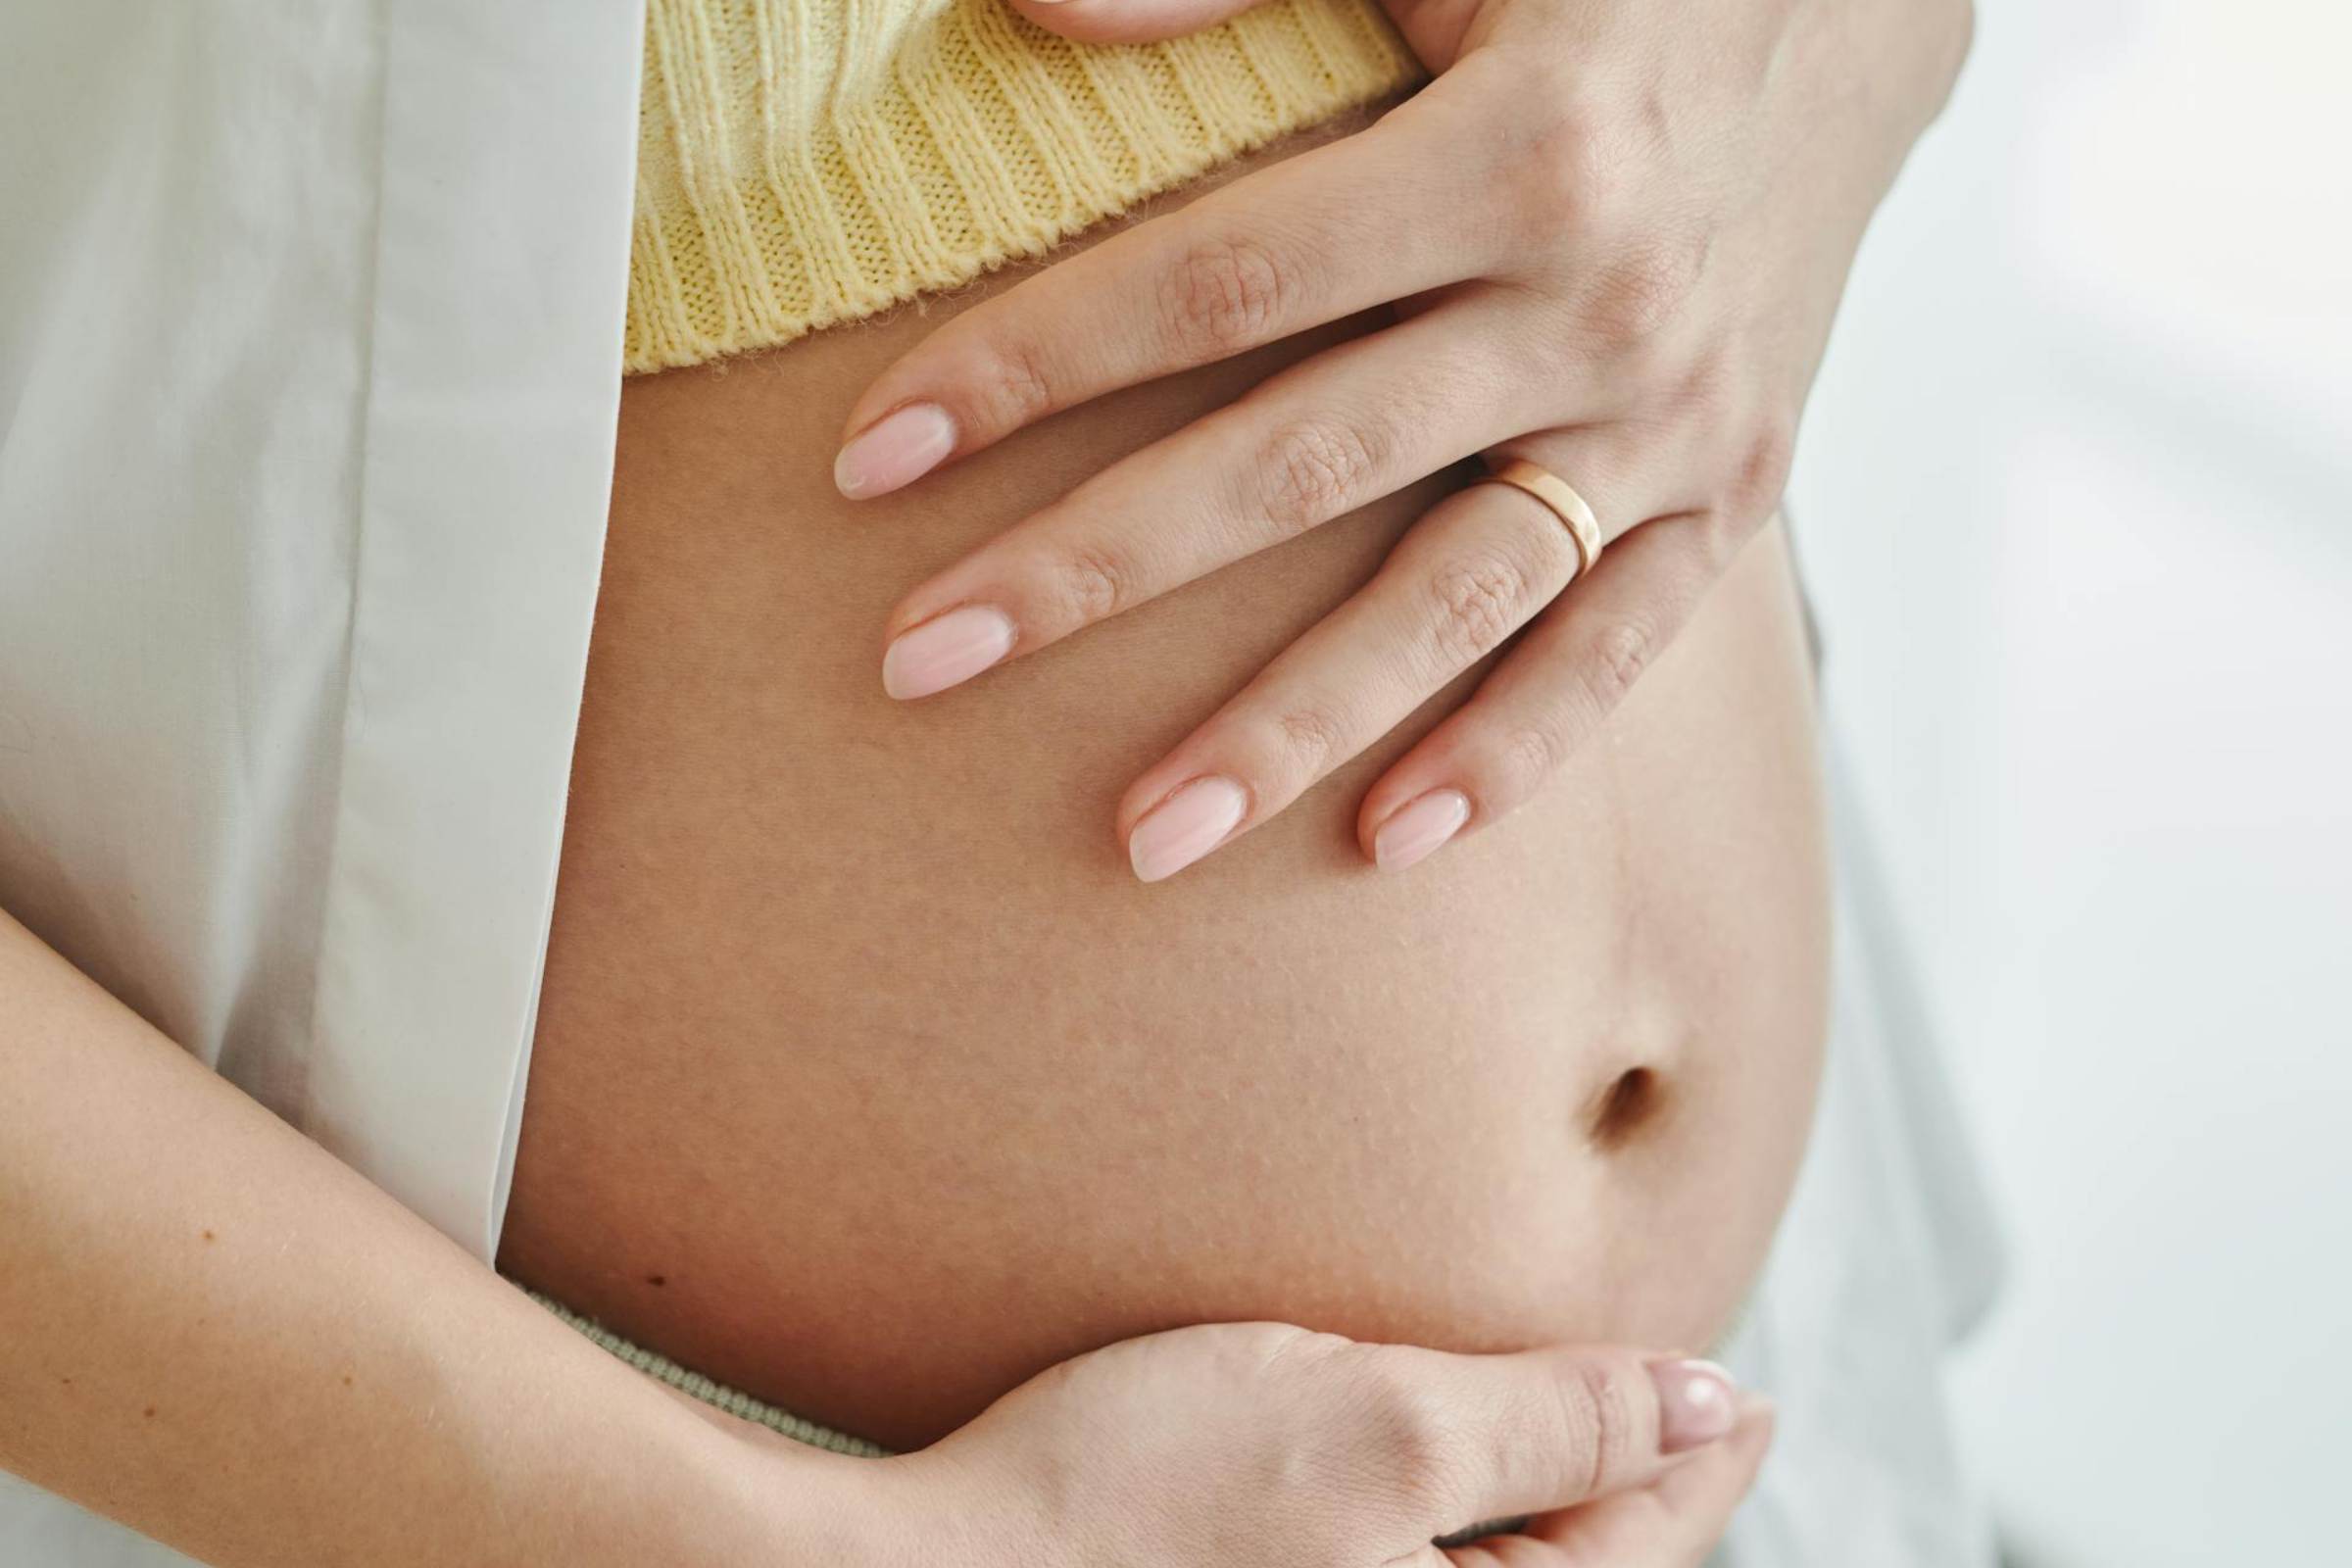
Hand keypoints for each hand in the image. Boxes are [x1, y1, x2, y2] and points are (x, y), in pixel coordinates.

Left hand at [832, 0, 1970, 878]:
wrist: (1868, 16)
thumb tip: (1028, 10)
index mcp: (1522, 145)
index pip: (1222, 276)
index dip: (1036, 360)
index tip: (876, 453)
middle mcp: (1602, 302)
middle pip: (1301, 464)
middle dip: (1097, 569)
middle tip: (924, 662)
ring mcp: (1676, 420)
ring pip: (1453, 599)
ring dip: (1294, 725)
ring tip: (1143, 837)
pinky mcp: (1735, 494)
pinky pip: (1617, 648)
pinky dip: (1512, 750)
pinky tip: (1388, 841)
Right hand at [856, 1321, 1770, 1565]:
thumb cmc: (1135, 1501)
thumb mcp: (1375, 1428)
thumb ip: (1556, 1421)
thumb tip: (1708, 1404)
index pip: (1646, 1542)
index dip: (1703, 1450)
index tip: (1751, 1390)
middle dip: (1643, 1486)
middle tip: (1690, 1396)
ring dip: (1555, 1504)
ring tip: (1588, 1423)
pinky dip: (1465, 1525)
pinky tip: (1452, 1473)